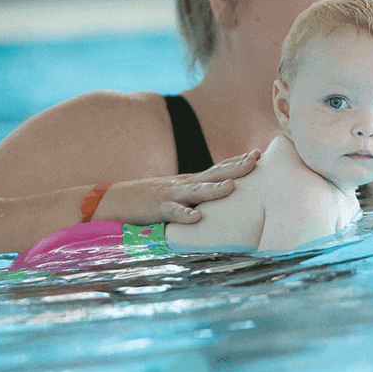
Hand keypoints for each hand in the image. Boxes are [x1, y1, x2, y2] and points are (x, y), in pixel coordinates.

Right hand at [92, 149, 259, 223]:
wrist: (114, 200)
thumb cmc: (150, 199)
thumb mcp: (178, 192)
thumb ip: (198, 193)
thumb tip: (220, 195)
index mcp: (190, 181)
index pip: (218, 168)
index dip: (237, 161)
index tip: (258, 153)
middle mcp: (184, 184)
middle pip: (214, 174)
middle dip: (236, 167)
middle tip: (255, 159)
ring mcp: (171, 195)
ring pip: (197, 192)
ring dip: (215, 189)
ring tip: (233, 186)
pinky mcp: (157, 209)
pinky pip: (173, 213)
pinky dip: (185, 215)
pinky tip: (197, 218)